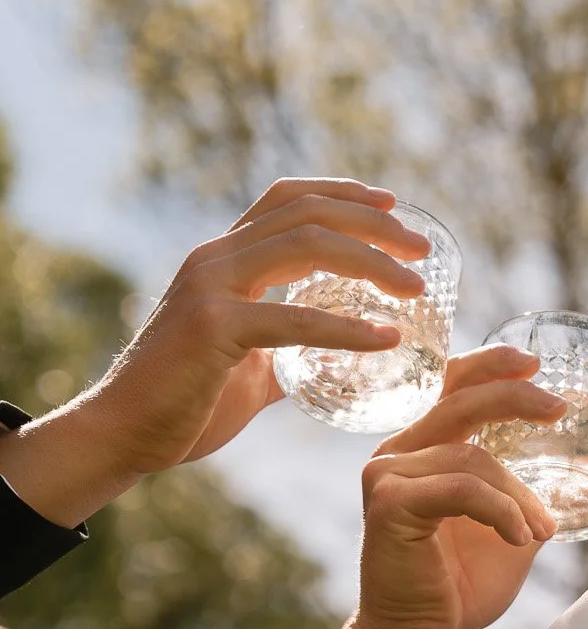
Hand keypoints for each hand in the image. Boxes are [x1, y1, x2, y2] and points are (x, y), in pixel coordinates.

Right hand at [0, 177, 429, 526]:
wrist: (124, 435)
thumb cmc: (185, 404)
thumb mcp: (251, 368)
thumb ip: (291, 354)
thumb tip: (340, 362)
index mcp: (222, 259)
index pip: (287, 199)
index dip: (342, 193)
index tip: (392, 206)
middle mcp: (215, 258)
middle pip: (307, 212)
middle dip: (373, 223)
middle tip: (422, 249)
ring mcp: (210, 287)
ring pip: (306, 245)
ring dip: (372, 262)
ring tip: (416, 288)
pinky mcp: (213, 328)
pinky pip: (295, 320)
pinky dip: (348, 329)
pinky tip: (387, 340)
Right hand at [318, 347, 564, 628]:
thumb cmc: (462, 588)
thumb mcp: (508, 528)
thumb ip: (525, 493)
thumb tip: (576, 472)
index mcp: (423, 451)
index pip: (452, 388)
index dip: (491, 367)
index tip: (535, 363)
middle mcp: (397, 454)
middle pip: (460, 402)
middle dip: (514, 398)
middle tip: (560, 407)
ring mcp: (387, 476)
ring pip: (471, 458)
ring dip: (518, 494)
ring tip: (542, 530)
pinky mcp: (389, 504)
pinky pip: (461, 489)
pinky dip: (500, 511)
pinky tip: (522, 539)